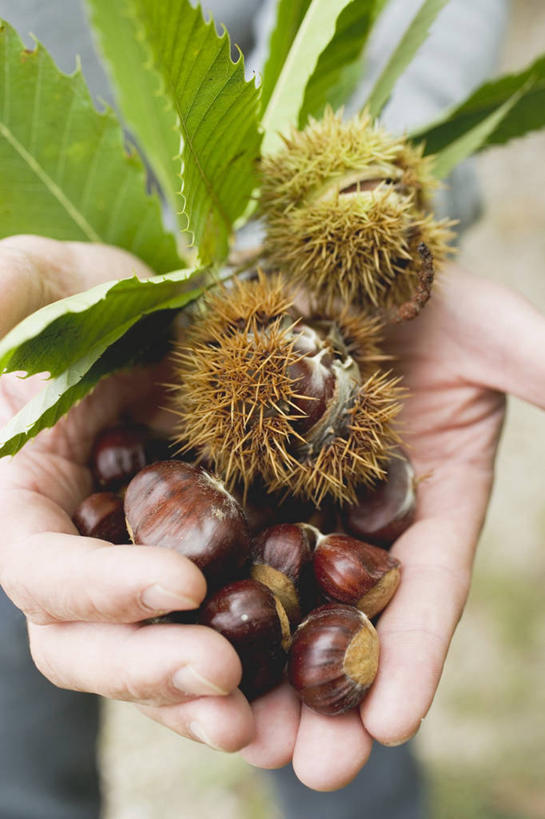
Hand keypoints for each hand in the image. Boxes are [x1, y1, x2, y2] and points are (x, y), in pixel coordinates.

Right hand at [0, 236, 254, 753]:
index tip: (175, 580)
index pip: (43, 572)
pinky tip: (308, 696)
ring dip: (205, 703)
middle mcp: (88, 557)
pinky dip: (263, 672)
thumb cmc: (101, 299)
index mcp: (35, 504)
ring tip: (265, 730)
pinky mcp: (218, 572)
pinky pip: (232, 635)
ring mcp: (152, 572)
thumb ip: (7, 295)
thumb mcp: (48, 281)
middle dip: (152, 671)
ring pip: (162, 662)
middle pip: (94, 646)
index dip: (97, 589)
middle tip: (223, 681)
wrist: (180, 323)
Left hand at [240, 265, 544, 788]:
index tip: (394, 722)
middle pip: (347, 618)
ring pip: (276, 598)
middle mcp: (358, 514)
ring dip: (262, 672)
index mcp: (427, 498)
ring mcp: (291, 496)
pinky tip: (177, 646)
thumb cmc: (421, 289)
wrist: (334, 249)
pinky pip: (210, 538)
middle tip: (314, 770)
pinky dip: (199, 594)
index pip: (426, 588)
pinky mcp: (231, 472)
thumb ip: (541, 369)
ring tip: (244, 742)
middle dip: (332, 696)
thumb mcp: (489, 331)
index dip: (415, 653)